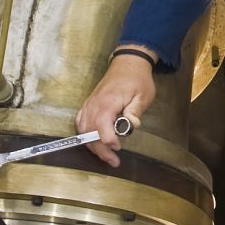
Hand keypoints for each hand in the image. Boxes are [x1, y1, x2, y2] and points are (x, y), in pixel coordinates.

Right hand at [77, 52, 156, 167]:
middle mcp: (95, 103)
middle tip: (114, 161)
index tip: (118, 147)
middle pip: (90, 131)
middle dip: (101, 150)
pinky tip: (92, 143)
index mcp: (109, 100)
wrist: (128, 63)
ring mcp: (90, 103)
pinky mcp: (89, 104)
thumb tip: (130, 125)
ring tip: (106, 156)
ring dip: (93, 145)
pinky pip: (80, 122)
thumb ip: (135, 111)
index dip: (107, 139)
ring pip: (83, 129)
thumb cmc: (138, 80)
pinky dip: (84, 135)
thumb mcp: (144, 94)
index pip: (101, 124)